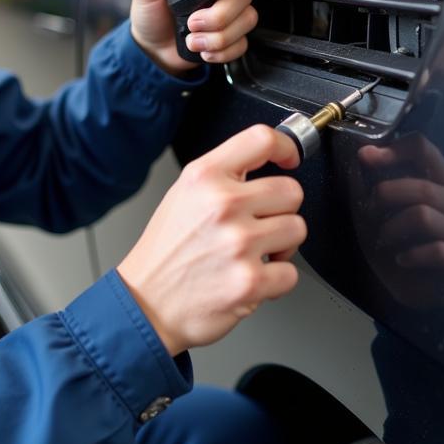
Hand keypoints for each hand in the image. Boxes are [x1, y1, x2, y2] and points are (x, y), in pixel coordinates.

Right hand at [117, 125, 305, 355]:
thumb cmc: (166, 251)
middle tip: (260, 223)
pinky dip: (276, 279)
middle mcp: (222, 205)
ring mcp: (238, 243)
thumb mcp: (183, 195)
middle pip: (291, 190)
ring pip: (297, 229)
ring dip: (282, 244)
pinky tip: (251, 276)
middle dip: (281, 209)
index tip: (290, 158)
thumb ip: (222, 175)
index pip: (262, 140)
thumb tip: (266, 162)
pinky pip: (291, 272)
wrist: (146, 304)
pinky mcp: (251, 281)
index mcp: (204, 178)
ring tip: (255, 252)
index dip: (286, 147)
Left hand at [130, 0, 256, 75]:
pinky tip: (203, 51)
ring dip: (217, 38)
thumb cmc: (150, 16)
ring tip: (193, 41)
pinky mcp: (233, 38)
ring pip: (246, 21)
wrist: (151, 50)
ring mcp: (230, 15)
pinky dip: (221, 53)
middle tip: (192, 23)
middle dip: (218, 17)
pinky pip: (242, 44)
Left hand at [358, 135, 443, 309]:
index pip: (424, 149)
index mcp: (441, 182)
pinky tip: (401, 259)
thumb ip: (369, 186)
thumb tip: (359, 157)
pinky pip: (436, 250)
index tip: (365, 156)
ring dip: (392, 228)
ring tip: (383, 239)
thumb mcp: (376, 214)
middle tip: (369, 212)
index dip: (394, 149)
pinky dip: (411, 255)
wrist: (421, 290)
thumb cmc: (399, 244)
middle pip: (422, 187)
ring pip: (424, 216)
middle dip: (386, 196)